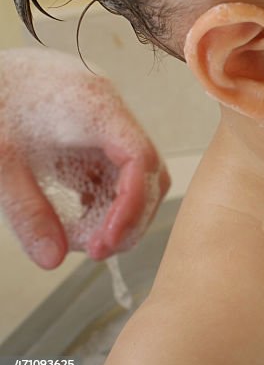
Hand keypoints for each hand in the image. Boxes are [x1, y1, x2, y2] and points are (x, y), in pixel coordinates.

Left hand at [0, 49, 168, 268]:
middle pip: (148, 169)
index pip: (139, 157)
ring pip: (136, 171)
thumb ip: (27, 211)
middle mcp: (110, 109)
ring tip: (89, 239)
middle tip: (98, 250)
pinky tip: (80, 216)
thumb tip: (51, 258)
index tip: (107, 241)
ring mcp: (105, 117)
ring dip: (120, 209)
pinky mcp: (94, 126)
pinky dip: (105, 196)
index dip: (132, 205)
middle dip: (130, 216)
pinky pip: (114, 166)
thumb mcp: (1, 161)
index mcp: (94, 106)